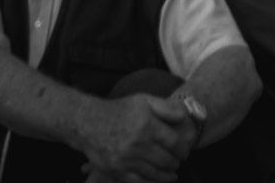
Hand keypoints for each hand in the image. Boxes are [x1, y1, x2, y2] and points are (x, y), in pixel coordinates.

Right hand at [78, 93, 192, 181]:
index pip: (173, 142)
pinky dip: (150, 182)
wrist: (89, 123)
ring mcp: (126, 159)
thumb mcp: (144, 101)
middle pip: (165, 160)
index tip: (185, 151)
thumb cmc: (119, 111)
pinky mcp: (116, 170)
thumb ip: (166, 108)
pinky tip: (157, 181)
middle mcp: (137, 144)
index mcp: (146, 126)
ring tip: (172, 174)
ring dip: (166, 175)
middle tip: (178, 162)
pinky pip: (138, 181)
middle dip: (175, 162)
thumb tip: (185, 116)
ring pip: (154, 173)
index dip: (183, 149)